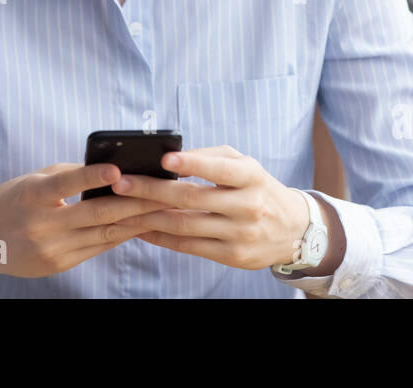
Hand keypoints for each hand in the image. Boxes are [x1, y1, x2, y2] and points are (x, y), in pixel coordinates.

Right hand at [0, 162, 173, 281]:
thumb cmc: (11, 200)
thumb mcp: (32, 180)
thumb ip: (68, 176)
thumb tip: (110, 172)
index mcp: (31, 197)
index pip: (64, 185)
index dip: (91, 177)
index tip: (117, 169)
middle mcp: (41, 226)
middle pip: (95, 214)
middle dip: (133, 202)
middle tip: (163, 191)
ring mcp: (51, 250)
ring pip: (103, 234)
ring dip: (135, 221)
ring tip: (162, 208)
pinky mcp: (59, 265)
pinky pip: (96, 248)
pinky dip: (119, 234)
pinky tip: (139, 224)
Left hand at [109, 146, 311, 269]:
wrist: (292, 229)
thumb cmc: (258, 188)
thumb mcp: (245, 164)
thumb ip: (212, 157)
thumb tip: (173, 158)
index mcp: (251, 177)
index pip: (220, 169)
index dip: (192, 164)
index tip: (164, 160)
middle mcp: (248, 206)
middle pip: (192, 199)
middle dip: (152, 191)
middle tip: (122, 183)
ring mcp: (240, 234)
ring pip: (185, 226)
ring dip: (147, 218)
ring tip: (120, 208)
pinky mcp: (231, 256)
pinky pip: (188, 247)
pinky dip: (160, 238)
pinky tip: (141, 229)